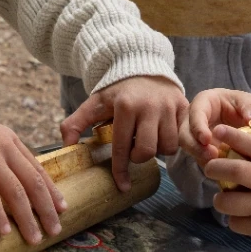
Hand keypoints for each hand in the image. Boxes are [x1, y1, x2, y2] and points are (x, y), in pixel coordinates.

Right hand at [0, 114, 66, 245]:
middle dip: (46, 208)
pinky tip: (4, 230)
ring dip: (26, 217)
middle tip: (55, 230)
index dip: (52, 191)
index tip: (62, 208)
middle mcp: (6, 149)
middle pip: (33, 182)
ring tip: (34, 237)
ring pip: (15, 191)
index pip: (38, 169)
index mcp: (13, 142)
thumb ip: (5, 156)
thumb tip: (17, 183)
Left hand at [60, 75, 187, 190]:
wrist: (141, 66)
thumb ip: (75, 122)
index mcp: (125, 106)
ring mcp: (169, 106)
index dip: (120, 170)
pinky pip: (181, 137)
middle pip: (147, 150)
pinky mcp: (184, 106)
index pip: (122, 147)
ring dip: (157, 149)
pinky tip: (161, 135)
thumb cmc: (117, 91)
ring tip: (147, 139)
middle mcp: (150, 106)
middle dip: (138, 157)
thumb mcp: (94, 103)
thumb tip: (66, 147)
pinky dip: (171, 141)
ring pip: (168, 146)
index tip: (122, 186)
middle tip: (132, 149)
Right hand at [179, 88, 250, 162]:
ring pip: (189, 149)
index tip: (207, 139)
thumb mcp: (247, 101)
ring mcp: (194, 136)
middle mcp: (192, 119)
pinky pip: (199, 159)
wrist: (236, 117)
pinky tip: (220, 170)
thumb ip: (250, 107)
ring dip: (200, 157)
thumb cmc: (238, 104)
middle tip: (212, 155)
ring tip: (217, 165)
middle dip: (195, 146)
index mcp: (203, 103)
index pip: (195, 113)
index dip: (199, 127)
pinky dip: (208, 165)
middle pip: (185, 134)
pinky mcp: (199, 150)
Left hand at [205, 124, 250, 251]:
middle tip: (209, 167)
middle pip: (239, 171)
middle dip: (217, 167)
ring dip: (221, 200)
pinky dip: (234, 221)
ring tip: (221, 199)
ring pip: (233, 201)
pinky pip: (239, 224)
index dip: (236, 137)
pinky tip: (238, 219)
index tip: (219, 130)